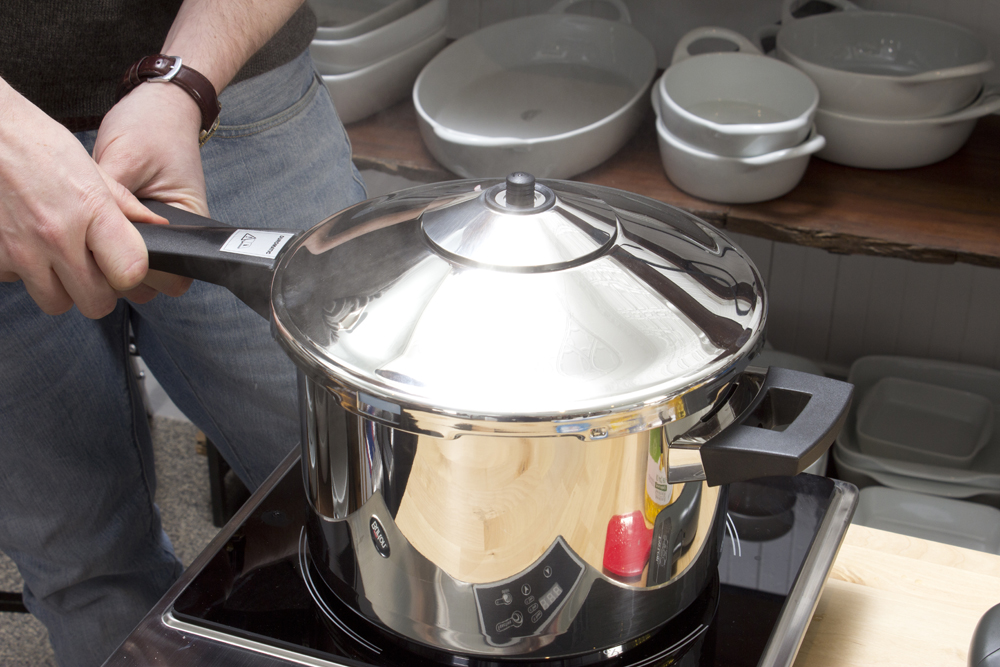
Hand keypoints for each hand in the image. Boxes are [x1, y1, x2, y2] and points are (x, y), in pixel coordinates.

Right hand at [0, 81, 165, 317]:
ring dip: (61, 287)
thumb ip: (125, 206)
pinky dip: (25, 272)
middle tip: (92, 268)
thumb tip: (159, 227)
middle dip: (98, 291)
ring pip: (56, 302)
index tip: (124, 265)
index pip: (130, 274)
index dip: (130, 275)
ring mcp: (21, 251)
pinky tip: (27, 245)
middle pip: (96, 303)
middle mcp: (56, 236)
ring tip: (58, 257)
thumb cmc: (36, 146)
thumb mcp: (90, 169)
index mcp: (90, 211)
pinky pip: (19, 284)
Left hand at [94, 81, 209, 302]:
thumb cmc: (152, 126)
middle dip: (122, 264)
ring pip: (133, 262)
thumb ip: (112, 201)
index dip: (142, 271)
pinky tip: (96, 215)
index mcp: (188, 222)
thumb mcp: (126, 159)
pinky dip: (107, 235)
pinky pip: (123, 242)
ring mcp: (159, 229)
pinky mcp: (142, 222)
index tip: (114, 253)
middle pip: (152, 277)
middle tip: (97, 238)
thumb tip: (93, 236)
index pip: (174, 272)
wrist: (160, 105)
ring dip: (113, 252)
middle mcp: (178, 232)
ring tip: (96, 223)